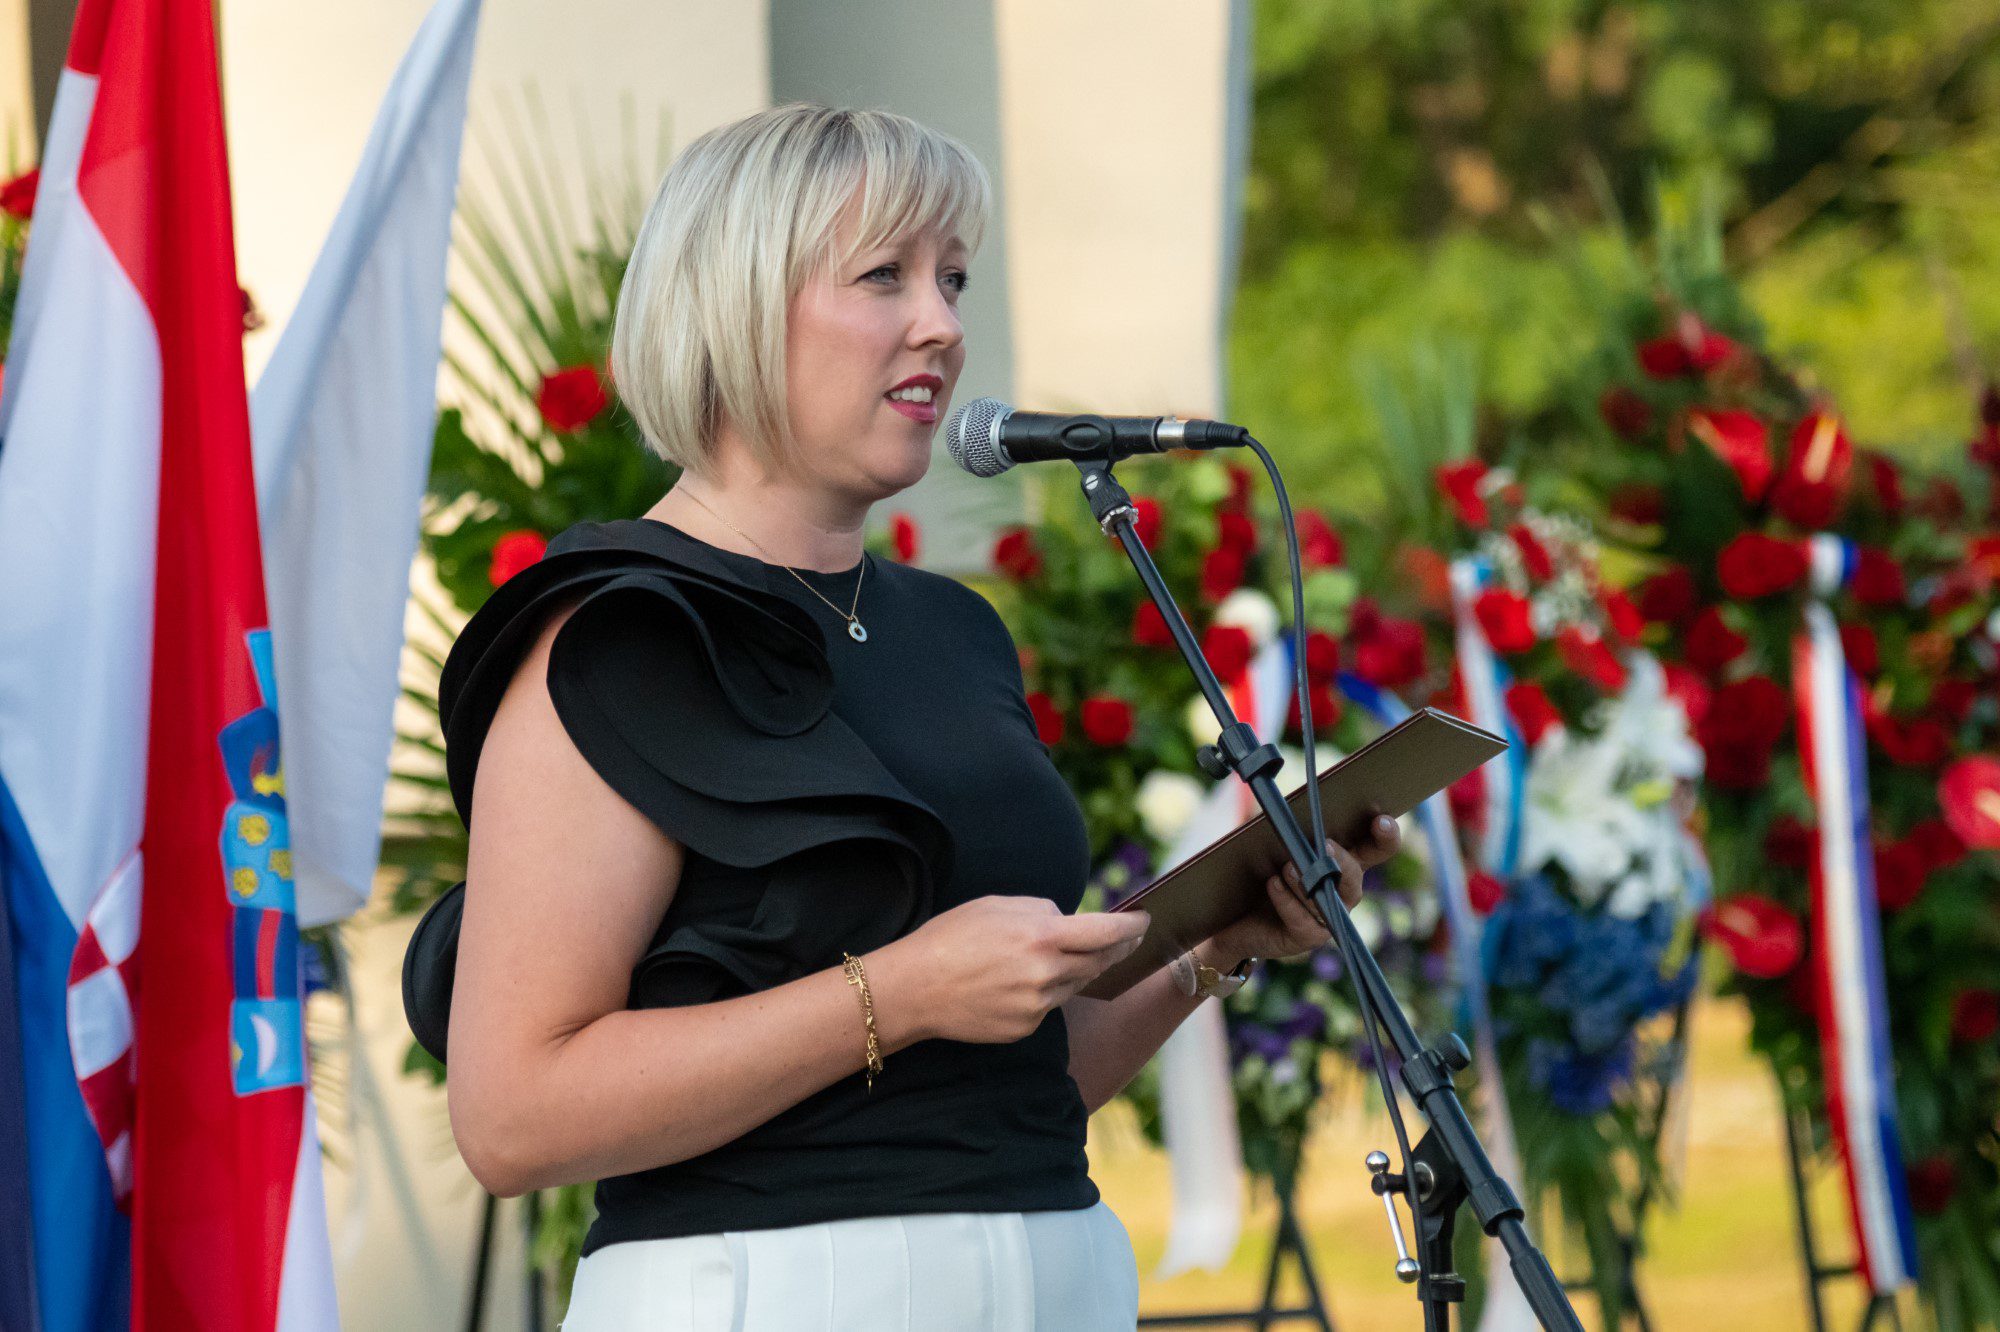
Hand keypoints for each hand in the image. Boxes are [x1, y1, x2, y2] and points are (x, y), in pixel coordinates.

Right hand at [868, 896, 1149, 1045]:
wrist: (914, 989)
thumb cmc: (952, 937)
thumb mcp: (999, 905)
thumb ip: (1043, 911)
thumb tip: (1072, 921)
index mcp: (1041, 937)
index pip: (1107, 933)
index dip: (1133, 928)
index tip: (1145, 921)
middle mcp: (1045, 974)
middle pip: (1099, 962)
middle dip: (1117, 949)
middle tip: (1129, 938)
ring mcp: (1037, 1007)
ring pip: (1075, 984)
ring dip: (1077, 969)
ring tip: (1057, 955)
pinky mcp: (1026, 1028)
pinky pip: (1050, 1006)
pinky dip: (1046, 992)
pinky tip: (1019, 982)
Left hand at [1201, 814, 1402, 969]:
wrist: (1236, 915)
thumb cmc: (1260, 871)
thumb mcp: (1276, 845)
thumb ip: (1291, 831)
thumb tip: (1290, 815)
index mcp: (1342, 861)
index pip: (1375, 848)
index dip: (1386, 836)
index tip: (1382, 820)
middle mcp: (1342, 891)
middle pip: (1355, 877)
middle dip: (1342, 861)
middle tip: (1325, 845)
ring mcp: (1328, 917)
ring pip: (1330, 901)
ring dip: (1309, 881)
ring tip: (1289, 866)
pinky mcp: (1307, 937)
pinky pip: (1304, 921)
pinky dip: (1288, 901)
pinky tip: (1273, 884)